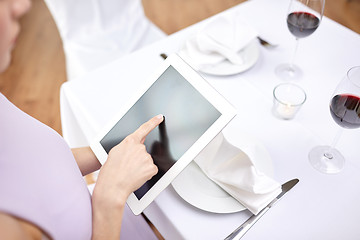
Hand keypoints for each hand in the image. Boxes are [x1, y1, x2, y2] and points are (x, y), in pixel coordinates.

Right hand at [91, 114, 162, 239]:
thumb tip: (134, 144)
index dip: (153, 122)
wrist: (112, 187)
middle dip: (138, 158)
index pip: (144, 129)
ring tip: (130, 173)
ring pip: (146, 161)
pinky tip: (136, 177)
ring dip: (141, 166)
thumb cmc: (110, 172)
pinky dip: (145, 174)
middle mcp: (140, 148)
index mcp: (129, 142)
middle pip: (143, 151)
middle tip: (128, 167)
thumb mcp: (115, 152)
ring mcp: (147, 158)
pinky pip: (151, 170)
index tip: (160, 117)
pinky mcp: (152, 168)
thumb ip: (127, 146)